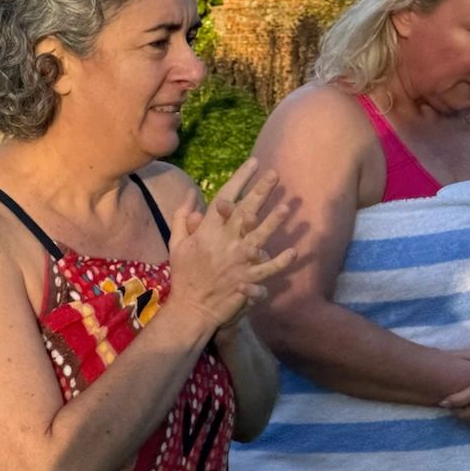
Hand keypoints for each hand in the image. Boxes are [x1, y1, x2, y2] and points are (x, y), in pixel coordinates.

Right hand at [169, 159, 295, 334]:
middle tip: (275, 174)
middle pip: (245, 212)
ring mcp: (237, 261)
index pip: (225, 198)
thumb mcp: (176, 243)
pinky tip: (293, 251)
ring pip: (258, 237)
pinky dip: (280, 262)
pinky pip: (267, 269)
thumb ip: (181, 216)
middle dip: (260, 192)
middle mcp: (223, 243)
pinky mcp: (247, 279)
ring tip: (286, 207)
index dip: (240, 179)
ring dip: (273, 222)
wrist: (190, 308)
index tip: (254, 162)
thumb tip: (189, 193)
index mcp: (206, 232)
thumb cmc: (183, 274)